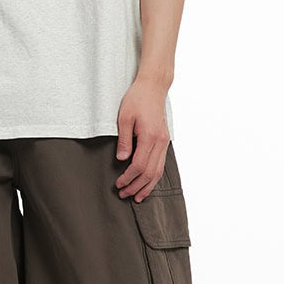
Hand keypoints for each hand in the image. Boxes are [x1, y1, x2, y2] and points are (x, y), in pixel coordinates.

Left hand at [115, 76, 170, 200]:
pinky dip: (154, 176)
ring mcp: (164, 142)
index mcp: (149, 136)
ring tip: (137, 196)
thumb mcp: (124, 118)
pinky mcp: (165, 140)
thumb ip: (124, 140)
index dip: (128, 178)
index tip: (118, 184)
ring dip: (147, 186)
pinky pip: (161, 164)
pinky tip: (147, 183)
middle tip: (124, 194)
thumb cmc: (137, 99)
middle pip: (149, 172)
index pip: (139, 165)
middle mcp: (160, 141)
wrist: (153, 87)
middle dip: (136, 186)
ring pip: (158, 171)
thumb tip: (122, 160)